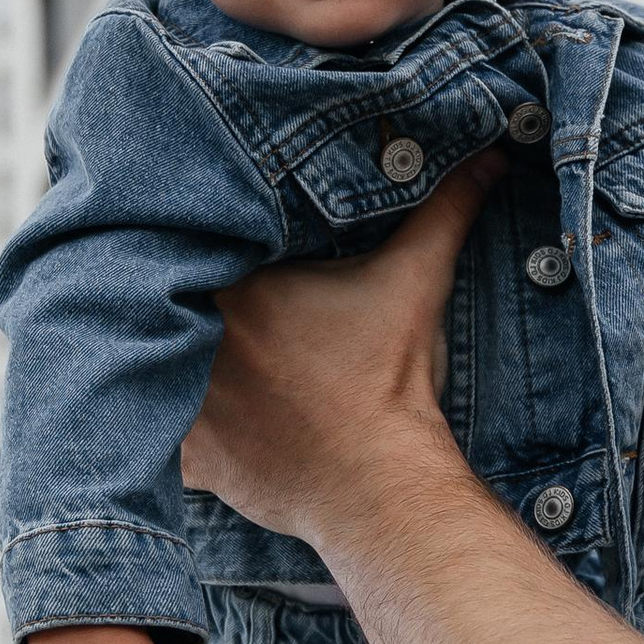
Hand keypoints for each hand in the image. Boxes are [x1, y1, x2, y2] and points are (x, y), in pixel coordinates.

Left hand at [182, 155, 502, 536]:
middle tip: (223, 315)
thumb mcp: (416, 282)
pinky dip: (175, 429)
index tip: (226, 256)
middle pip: (163, 305)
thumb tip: (489, 158)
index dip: (202, 245)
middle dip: (184, 303)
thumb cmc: (393, 383)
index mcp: (235, 289)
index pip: (191, 247)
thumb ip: (443, 211)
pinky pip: (158, 437)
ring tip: (209, 360)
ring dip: (172, 361)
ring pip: (154, 367)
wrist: (383, 485)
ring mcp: (184, 407)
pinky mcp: (189, 460)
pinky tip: (204, 418)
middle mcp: (192, 345)